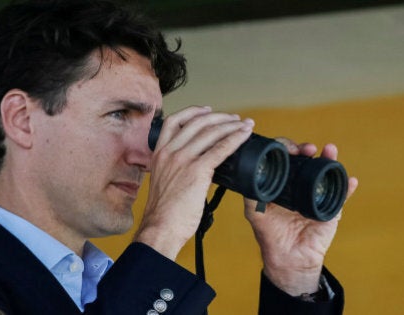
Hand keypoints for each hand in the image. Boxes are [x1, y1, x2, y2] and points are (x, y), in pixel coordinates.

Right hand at [135, 106, 254, 259]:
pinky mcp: (197, 171)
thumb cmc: (163, 213)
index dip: (192, 112)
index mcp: (158, 153)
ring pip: (210, 132)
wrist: (160, 228)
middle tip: (233, 118)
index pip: (173, 121)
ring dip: (231, 125)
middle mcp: (169, 152)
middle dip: (219, 117)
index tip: (206, 110)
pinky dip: (235, 138)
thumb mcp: (162, 182)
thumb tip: (197, 167)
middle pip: (196, 122)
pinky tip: (244, 135)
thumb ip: (175, 169)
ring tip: (244, 125)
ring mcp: (182, 160)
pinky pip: (220, 148)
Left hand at [244, 139, 358, 295]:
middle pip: (307, 159)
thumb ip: (250, 194)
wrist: (289, 257)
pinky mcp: (332, 207)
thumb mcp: (255, 211)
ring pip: (326, 171)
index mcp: (283, 182)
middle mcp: (300, 184)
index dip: (287, 148)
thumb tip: (249, 175)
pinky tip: (351, 180)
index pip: (286, 158)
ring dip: (330, 158)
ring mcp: (317, 193)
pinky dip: (348, 187)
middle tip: (307, 149)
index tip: (288, 149)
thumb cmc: (270, 232)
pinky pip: (342, 195)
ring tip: (330, 150)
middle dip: (308, 149)